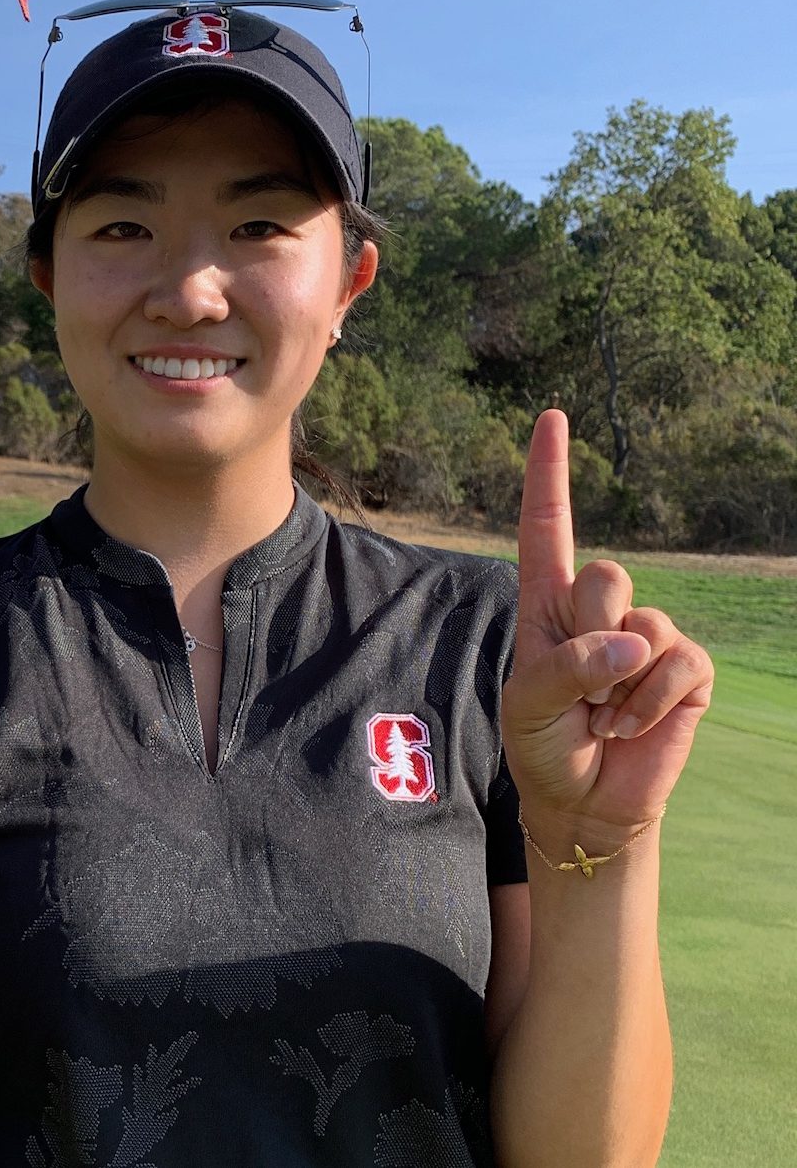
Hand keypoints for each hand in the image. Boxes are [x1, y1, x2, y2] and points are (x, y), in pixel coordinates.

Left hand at [500, 410, 713, 840]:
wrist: (584, 801)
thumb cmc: (545, 744)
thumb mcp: (529, 704)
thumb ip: (569, 667)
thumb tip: (633, 644)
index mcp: (547, 604)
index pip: (547, 527)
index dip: (549, 473)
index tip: (551, 416)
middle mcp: (599, 610)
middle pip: (605, 575)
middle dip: (588, 634)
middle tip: (577, 687)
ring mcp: (648, 636)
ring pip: (644, 624)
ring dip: (618, 685)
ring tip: (602, 715)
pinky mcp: (686, 670)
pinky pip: (679, 663)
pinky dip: (651, 703)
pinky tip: (632, 726)